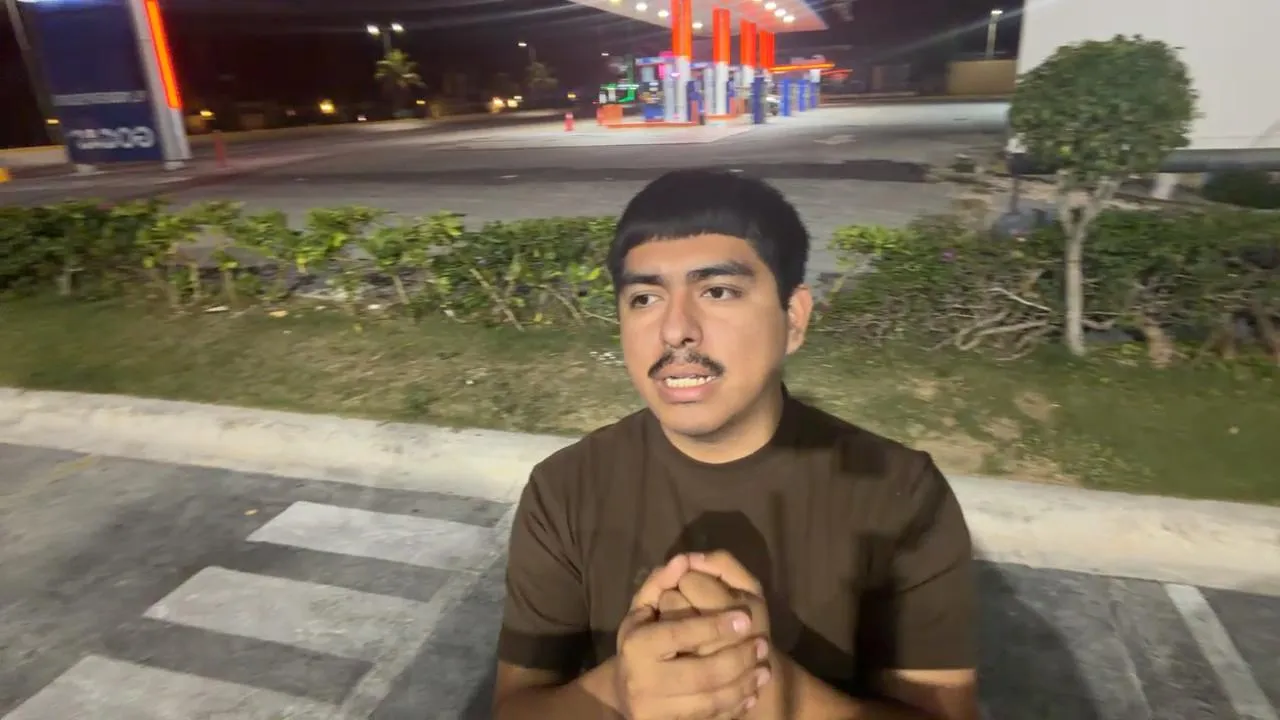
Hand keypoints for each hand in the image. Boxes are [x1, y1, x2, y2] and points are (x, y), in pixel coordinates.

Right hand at [615, 556, 772, 719]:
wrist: (628, 690)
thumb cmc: (643, 638)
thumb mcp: (645, 606)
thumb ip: (663, 581)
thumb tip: (683, 560)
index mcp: (636, 644)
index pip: (680, 633)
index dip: (715, 625)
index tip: (746, 617)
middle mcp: (640, 680)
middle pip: (702, 673)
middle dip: (738, 660)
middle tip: (763, 645)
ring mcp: (653, 710)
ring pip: (710, 702)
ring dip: (743, 686)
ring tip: (764, 670)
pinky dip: (734, 708)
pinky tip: (751, 693)